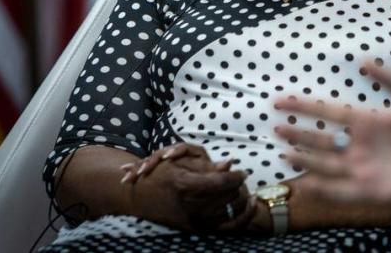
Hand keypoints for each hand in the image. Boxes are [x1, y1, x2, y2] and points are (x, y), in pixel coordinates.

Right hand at [118, 143, 255, 232]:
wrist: (140, 197)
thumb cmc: (158, 174)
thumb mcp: (179, 162)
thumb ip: (206, 164)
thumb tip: (230, 164)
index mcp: (185, 185)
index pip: (221, 182)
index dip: (236, 176)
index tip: (242, 172)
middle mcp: (190, 205)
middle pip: (227, 195)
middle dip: (237, 186)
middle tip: (239, 178)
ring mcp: (194, 219)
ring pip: (228, 209)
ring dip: (239, 198)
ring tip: (242, 190)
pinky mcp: (197, 228)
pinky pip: (227, 227)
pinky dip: (243, 217)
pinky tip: (250, 205)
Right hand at [273, 61, 390, 208]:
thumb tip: (364, 60)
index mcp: (368, 122)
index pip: (329, 112)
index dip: (304, 106)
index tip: (281, 100)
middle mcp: (360, 145)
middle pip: (321, 138)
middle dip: (299, 133)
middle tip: (276, 126)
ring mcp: (363, 168)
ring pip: (325, 164)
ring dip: (305, 159)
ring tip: (283, 152)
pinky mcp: (370, 190)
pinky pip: (339, 191)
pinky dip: (320, 188)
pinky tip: (303, 183)